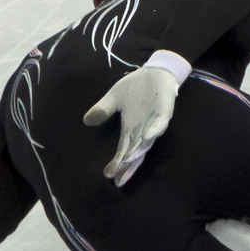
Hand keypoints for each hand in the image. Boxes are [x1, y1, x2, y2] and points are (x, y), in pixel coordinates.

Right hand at [83, 51, 189, 183]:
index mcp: (131, 128)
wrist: (154, 71)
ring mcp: (154, 122)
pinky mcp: (164, 112)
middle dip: (126, 166)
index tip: (108, 175)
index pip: (123, 150)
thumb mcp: (114, 97)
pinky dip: (154, 131)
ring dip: (138, 152)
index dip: (117, 163)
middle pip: (135, 152)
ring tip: (128, 163)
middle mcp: (142, 129)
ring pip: (147, 142)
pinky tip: (147, 137)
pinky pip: (160, 124)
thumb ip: (103, 109)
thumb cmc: (136, 86)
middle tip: (118, 179)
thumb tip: (86, 121)